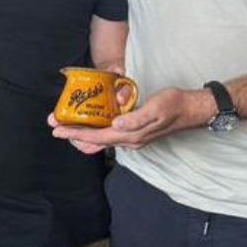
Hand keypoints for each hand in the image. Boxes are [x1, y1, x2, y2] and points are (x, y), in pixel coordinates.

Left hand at [49, 87, 211, 151]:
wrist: (192, 110)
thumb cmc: (174, 105)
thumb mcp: (155, 108)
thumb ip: (136, 118)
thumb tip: (116, 124)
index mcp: (132, 135)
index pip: (98, 136)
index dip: (76, 133)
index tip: (58, 130)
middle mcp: (130, 140)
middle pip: (96, 141)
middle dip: (74, 135)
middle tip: (55, 128)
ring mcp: (133, 137)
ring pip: (101, 140)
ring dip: (83, 135)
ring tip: (66, 129)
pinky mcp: (136, 132)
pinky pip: (109, 136)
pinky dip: (95, 133)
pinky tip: (90, 127)